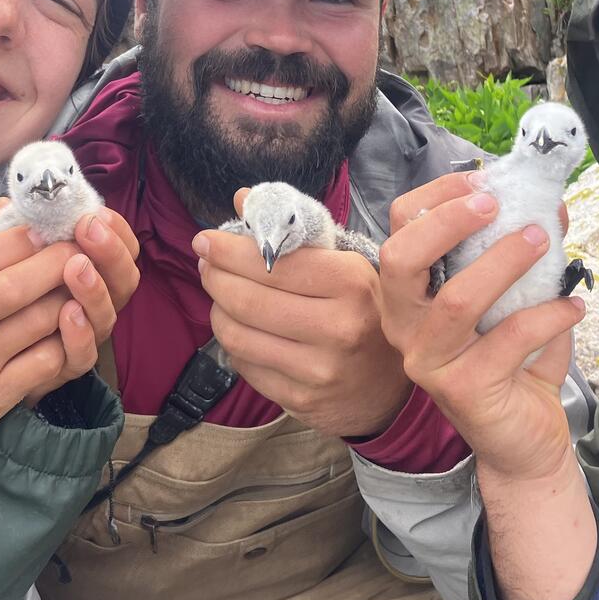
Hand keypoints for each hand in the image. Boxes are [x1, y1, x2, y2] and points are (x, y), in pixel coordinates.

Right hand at [0, 206, 139, 442]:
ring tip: (86, 278)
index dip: (10, 243)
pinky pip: (45, 362)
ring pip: (36, 323)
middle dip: (52, 263)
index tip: (42, 228)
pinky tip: (75, 321)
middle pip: (10, 290)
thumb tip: (10, 205)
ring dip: (68, 296)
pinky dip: (67, 338)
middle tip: (79, 247)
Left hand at [193, 190, 409, 437]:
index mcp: (352, 282)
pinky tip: (241, 329)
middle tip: (206, 265)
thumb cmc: (367, 311)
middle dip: (215, 277)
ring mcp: (319, 369)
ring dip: (217, 310)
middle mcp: (338, 327)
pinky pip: (245, 365)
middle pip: (248, 299)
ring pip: (238, 335)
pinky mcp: (301, 400)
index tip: (206, 240)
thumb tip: (242, 199)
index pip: (273, 262)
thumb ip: (296, 231)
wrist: (392, 386)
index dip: (229, 250)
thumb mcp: (347, 264)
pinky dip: (233, 342)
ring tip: (220, 296)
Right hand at [376, 172, 581, 485]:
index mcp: (407, 295)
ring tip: (544, 242)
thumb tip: (551, 204)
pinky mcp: (462, 390)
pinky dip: (549, 315)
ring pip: (457, 299)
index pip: (399, 228)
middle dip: (449, 221)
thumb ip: (524, 254)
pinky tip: (573, 307)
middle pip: (401, 258)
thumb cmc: (512, 362)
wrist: (522, 442)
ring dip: (506, 262)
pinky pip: (509, 338)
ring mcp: (428, 360)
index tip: (485, 181)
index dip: (438, 198)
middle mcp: (404, 325)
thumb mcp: (514, 299)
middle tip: (497, 204)